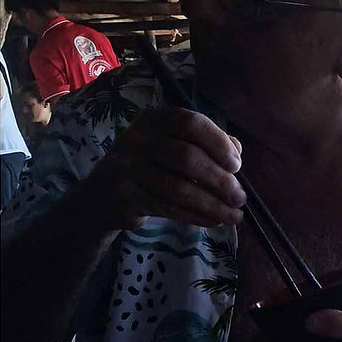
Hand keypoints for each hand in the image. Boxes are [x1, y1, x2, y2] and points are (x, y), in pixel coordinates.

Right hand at [85, 108, 245, 229]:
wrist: (101, 196)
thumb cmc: (150, 167)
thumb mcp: (173, 147)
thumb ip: (206, 145)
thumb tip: (237, 152)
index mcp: (154, 119)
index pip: (190, 122)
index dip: (218, 143)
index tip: (236, 166)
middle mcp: (137, 138)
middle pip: (187, 157)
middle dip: (220, 181)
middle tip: (239, 198)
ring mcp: (127, 167)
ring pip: (179, 188)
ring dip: (213, 205)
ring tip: (234, 216)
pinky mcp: (125, 196)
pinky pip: (168, 207)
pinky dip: (195, 216)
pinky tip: (213, 221)